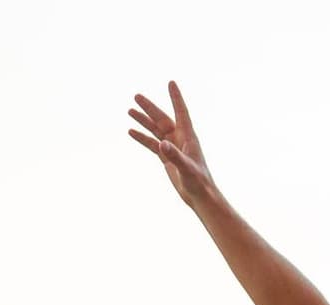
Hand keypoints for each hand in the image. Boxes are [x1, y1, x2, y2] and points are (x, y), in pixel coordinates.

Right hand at [128, 81, 213, 207]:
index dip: (176, 98)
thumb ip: (174, 156)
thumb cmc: (198, 181)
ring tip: (129, 110)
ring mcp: (172, 148)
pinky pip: (152, 144)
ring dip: (143, 121)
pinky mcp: (167, 158)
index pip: (181, 112)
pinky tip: (131, 131)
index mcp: (188, 137)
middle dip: (150, 108)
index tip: (171, 82)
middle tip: (136, 96)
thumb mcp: (186, 168)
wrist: (200, 196)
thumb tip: (162, 144)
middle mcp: (180, 139)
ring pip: (155, 130)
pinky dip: (142, 138)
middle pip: (162, 119)